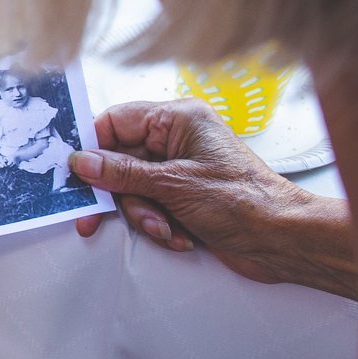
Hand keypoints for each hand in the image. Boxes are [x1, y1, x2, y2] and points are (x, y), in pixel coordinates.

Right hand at [70, 100, 357, 297]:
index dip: (92, 147)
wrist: (282, 239)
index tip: (75, 173)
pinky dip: (159, 224)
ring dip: (144, 215)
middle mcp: (177, 139)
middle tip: (95, 217)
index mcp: (177, 119)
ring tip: (164, 228)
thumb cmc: (243, 201)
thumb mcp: (173, 185)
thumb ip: (122, 173)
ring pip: (133, 189)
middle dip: (120, 194)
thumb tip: (82, 162)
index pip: (115, 121)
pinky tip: (179, 236)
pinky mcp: (184, 196)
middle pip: (120, 160)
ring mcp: (180, 169)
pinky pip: (151, 207)